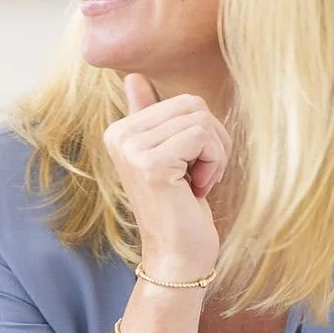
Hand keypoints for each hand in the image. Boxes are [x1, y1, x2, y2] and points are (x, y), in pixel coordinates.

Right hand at [101, 74, 227, 287]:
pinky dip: (214, 164)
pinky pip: (202, 137)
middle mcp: (118, 135)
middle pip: (194, 105)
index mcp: (120, 130)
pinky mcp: (150, 164)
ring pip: (201, 121)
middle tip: (201, 175)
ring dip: (215, 154)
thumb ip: (149, 116)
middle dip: (213, 140)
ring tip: (198, 183)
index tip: (190, 168)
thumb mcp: (167, 155)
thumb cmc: (180, 207)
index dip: (203, 133)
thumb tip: (133, 77)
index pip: (184, 101)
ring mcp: (132, 149)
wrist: (178, 255)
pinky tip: (198, 190)